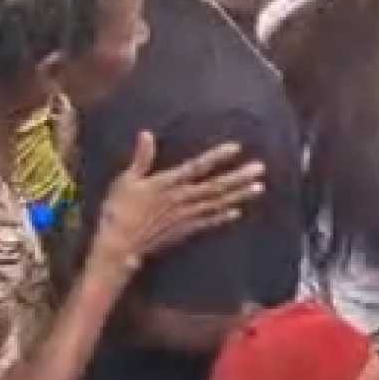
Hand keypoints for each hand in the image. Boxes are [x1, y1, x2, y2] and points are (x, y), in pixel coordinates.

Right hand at [90, 132, 264, 272]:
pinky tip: (238, 211)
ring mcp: (185, 216)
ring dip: (239, 195)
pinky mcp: (185, 231)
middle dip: (239, 177)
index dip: (217, 157)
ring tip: (259, 187)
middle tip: (260, 168)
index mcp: (167, 184)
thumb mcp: (126, 180)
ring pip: (217, 203)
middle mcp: (181, 199)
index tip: (236, 148)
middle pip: (215, 186)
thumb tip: (146, 134)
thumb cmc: (118, 210)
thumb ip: (141, 159)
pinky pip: (208, 223)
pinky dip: (223, 217)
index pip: (197, 167)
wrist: (119, 245)